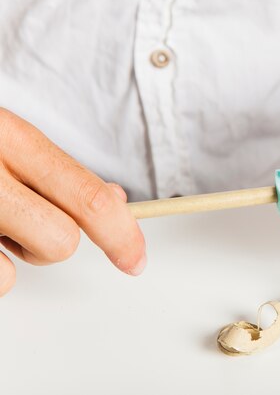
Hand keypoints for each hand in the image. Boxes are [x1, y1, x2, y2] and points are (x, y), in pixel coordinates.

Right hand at [0, 108, 145, 295]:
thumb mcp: (6, 139)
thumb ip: (57, 172)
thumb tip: (116, 202)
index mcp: (10, 137)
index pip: (89, 197)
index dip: (123, 236)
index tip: (136, 260)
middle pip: (60, 243)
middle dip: (50, 244)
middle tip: (23, 225)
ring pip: (14, 271)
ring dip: (6, 257)